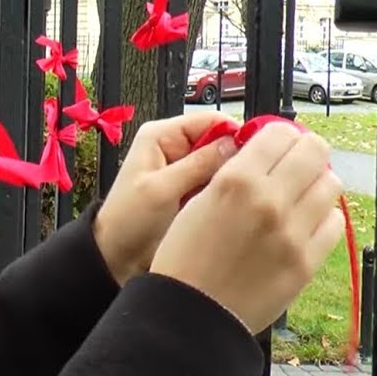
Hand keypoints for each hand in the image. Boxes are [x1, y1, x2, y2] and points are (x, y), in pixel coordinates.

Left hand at [94, 111, 240, 285]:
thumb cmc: (128, 220)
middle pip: (219, 141)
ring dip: (232, 179)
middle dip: (236, 159)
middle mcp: (175, 147)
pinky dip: (225, 193)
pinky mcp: (191, 190)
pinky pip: (216, 184)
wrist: (116, 254)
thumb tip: (235, 143)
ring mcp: (185, 169)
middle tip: (256, 181)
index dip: (236, 133)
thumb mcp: (162, 189)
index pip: (209, 121)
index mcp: (161, 136)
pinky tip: (237, 206)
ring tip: (248, 196)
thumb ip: (197, 165)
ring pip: (221, 164)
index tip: (260, 154)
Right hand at [150, 122, 344, 332]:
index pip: (280, 133)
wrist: (193, 311)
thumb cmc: (185, 256)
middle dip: (304, 152)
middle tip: (293, 164)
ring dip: (315, 182)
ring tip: (298, 195)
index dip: (278, 135)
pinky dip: (321, 216)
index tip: (274, 144)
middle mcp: (270, 201)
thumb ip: (233, 174)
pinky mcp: (307, 261)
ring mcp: (293, 232)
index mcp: (236, 181)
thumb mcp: (197, 201)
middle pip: (314, 151)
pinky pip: (333, 222)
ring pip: (329, 183)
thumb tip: (262, 153)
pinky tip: (302, 223)